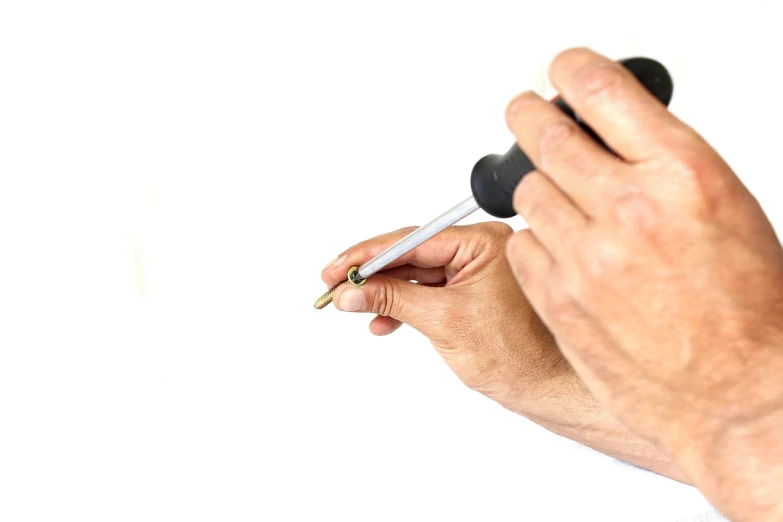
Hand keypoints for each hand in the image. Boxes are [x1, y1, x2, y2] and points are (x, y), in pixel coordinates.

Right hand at [321, 222, 564, 409]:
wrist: (547, 388)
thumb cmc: (517, 355)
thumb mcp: (444, 321)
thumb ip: (393, 299)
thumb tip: (351, 291)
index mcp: (483, 242)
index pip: (413, 239)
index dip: (369, 254)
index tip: (338, 268)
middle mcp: (480, 250)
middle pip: (410, 254)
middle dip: (371, 273)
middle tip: (334, 284)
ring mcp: (474, 272)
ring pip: (415, 275)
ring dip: (383, 292)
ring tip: (351, 306)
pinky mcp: (469, 295)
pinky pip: (426, 293)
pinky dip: (401, 306)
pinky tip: (381, 321)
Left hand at [503, 47, 782, 519]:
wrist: (739, 388)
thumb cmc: (747, 306)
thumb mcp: (723, 205)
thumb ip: (660, 164)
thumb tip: (611, 135)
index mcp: (681, 173)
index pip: (601, 90)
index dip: (571, 71)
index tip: (561, 71)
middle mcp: (629, 209)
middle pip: (545, 136)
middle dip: (528, 117)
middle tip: (523, 114)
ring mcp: (588, 257)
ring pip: (528, 193)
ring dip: (541, 192)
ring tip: (564, 206)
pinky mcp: (560, 300)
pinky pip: (522, 248)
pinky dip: (537, 245)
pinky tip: (562, 255)